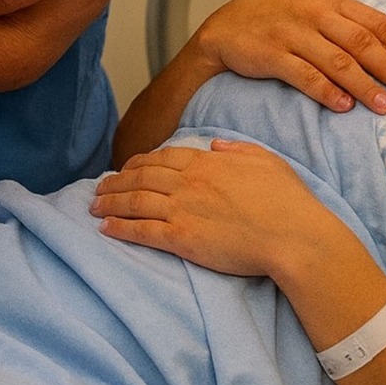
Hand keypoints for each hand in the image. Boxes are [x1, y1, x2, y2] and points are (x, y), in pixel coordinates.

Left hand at [91, 140, 344, 279]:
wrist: (292, 234)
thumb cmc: (285, 198)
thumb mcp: (263, 159)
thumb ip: (236, 150)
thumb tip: (215, 146)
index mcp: (207, 162)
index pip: (163, 158)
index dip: (139, 162)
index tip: (126, 167)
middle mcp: (189, 182)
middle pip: (142, 177)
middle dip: (117, 181)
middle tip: (100, 186)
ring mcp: (184, 209)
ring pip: (136, 202)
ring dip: (111, 202)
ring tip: (93, 205)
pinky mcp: (182, 238)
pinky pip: (142, 231)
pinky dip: (120, 228)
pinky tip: (105, 228)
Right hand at [192, 0, 385, 113]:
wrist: (226, 26)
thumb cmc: (278, 18)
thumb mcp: (316, 4)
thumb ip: (354, 14)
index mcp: (330, 0)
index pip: (375, 23)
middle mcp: (314, 13)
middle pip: (361, 42)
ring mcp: (293, 33)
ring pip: (338, 61)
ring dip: (365, 86)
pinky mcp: (273, 54)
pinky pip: (305, 75)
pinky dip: (327, 92)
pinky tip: (344, 107)